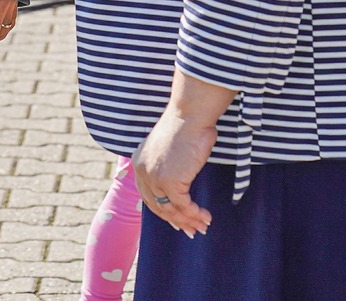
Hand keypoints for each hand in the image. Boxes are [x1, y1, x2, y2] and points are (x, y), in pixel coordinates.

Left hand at [134, 71, 234, 236]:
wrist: (189, 115)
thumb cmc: (186, 126)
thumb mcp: (170, 149)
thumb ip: (170, 165)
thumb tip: (181, 178)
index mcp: (139, 163)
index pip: (148, 196)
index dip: (164, 211)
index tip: (178, 221)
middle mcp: (142, 172)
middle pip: (157, 207)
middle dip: (177, 221)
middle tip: (192, 231)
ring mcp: (155, 178)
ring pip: (171, 209)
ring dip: (189, 221)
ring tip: (203, 226)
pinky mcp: (169, 181)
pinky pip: (183, 206)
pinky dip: (195, 214)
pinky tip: (205, 216)